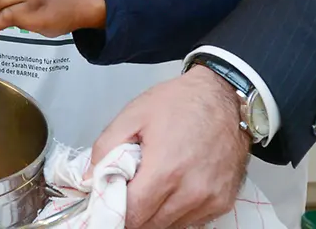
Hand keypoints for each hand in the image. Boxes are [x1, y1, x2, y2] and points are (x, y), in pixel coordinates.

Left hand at [92, 66, 251, 228]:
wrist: (225, 98)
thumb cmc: (181, 103)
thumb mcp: (133, 115)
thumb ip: (106, 147)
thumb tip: (90, 177)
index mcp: (166, 170)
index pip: (133, 214)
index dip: (115, 211)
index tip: (108, 202)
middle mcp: (191, 192)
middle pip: (150, 224)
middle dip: (133, 213)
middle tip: (127, 193)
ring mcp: (210, 200)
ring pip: (171, 225)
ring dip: (155, 214)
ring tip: (150, 187)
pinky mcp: (223, 202)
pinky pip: (192, 221)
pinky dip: (177, 212)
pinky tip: (172, 190)